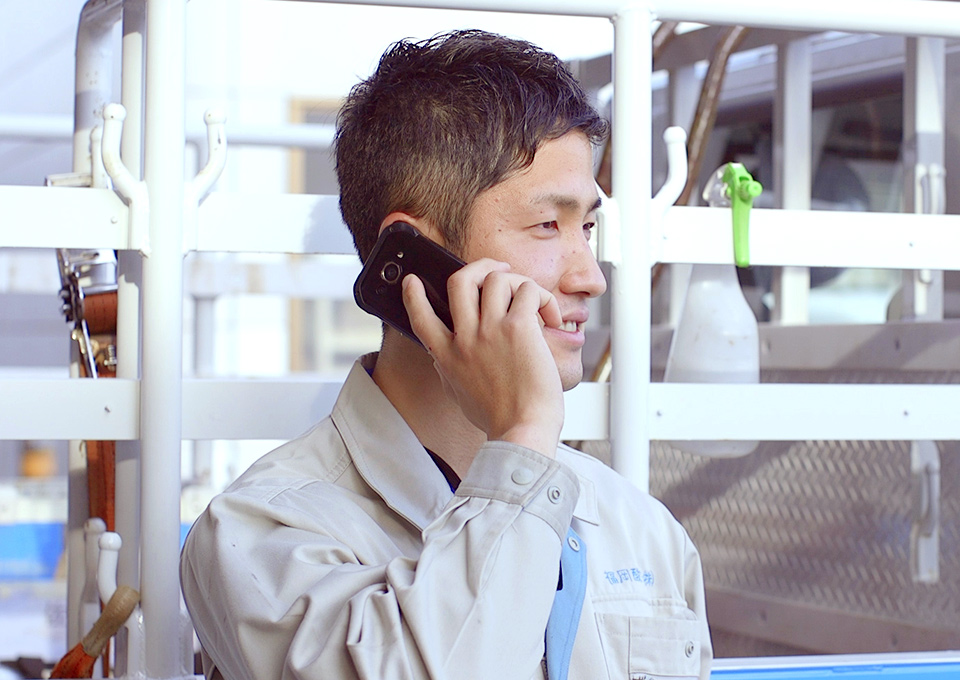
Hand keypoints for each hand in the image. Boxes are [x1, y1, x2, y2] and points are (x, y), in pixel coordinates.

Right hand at [402, 259, 563, 456]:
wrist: (523, 430)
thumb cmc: (499, 418)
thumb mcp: (459, 395)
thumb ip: (448, 371)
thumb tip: (438, 358)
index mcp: (447, 356)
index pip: (420, 317)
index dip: (413, 295)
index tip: (412, 281)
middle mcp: (465, 338)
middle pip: (460, 281)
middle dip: (480, 266)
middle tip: (499, 270)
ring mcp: (490, 330)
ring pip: (497, 278)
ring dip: (518, 282)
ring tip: (534, 299)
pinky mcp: (518, 328)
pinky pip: (529, 291)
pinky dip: (543, 298)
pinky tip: (551, 318)